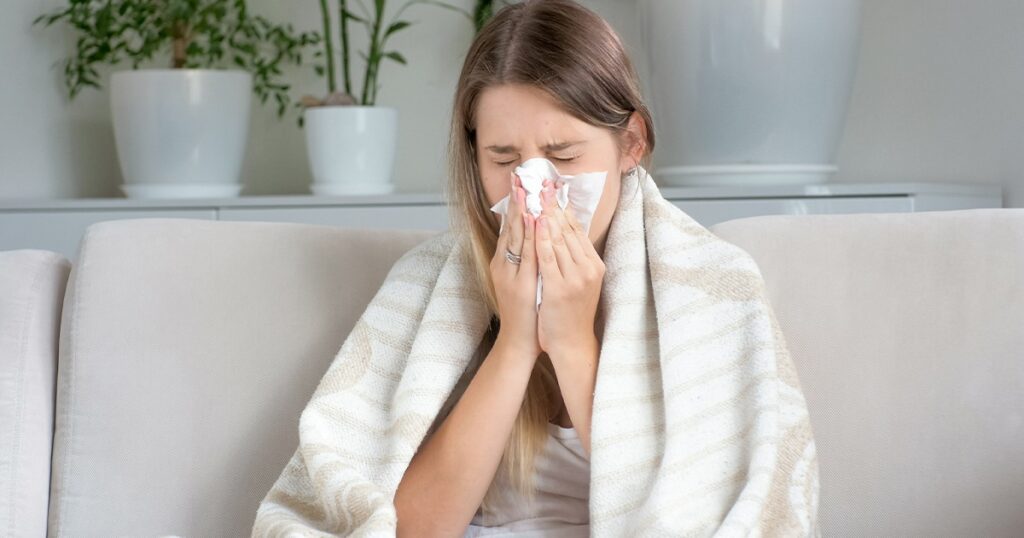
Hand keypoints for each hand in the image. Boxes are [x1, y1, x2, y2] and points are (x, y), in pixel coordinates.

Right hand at [490, 171, 541, 360]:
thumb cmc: (524, 313)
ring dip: (520, 211)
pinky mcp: (518, 283)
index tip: (520, 182)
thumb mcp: (520, 282)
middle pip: (509, 227)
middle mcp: (503, 265)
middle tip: (521, 176)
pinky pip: (525, 254)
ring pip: (515, 237)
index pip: (509, 227)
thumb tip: (530, 235)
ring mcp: (509, 273)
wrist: (518, 342)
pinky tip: (531, 218)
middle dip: (516, 201)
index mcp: (503, 262)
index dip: (514, 204)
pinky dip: (527, 235)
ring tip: (525, 188)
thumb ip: (523, 259)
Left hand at [533, 179, 605, 358]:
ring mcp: (576, 278)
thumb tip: (565, 230)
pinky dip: (541, 237)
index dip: (561, 207)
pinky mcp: (560, 288)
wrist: (572, 343)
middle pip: (568, 230)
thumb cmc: (572, 312)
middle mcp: (588, 268)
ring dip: (545, 214)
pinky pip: (549, 257)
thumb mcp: (580, 281)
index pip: (576, 229)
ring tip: (535, 194)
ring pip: (558, 239)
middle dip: (552, 204)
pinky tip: (534, 221)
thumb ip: (575, 257)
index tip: (550, 187)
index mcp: (593, 264)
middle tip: (540, 181)